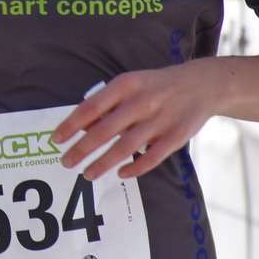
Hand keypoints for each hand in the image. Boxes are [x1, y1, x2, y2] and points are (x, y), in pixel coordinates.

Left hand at [52, 65, 222, 179]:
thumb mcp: (130, 84)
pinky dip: (134, 168)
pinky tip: (121, 174)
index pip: (91, 108)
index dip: (71, 125)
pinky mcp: (176, 137)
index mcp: (125, 85)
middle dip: (81, 149)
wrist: (201, 84)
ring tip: (87, 174)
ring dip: (103, 163)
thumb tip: (80, 126)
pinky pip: (151, 158)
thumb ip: (107, 103)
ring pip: (125, 147)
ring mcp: (159, 120)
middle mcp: (141, 102)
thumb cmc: (156, 86)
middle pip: (104, 131)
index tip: (56, 139)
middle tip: (66, 162)